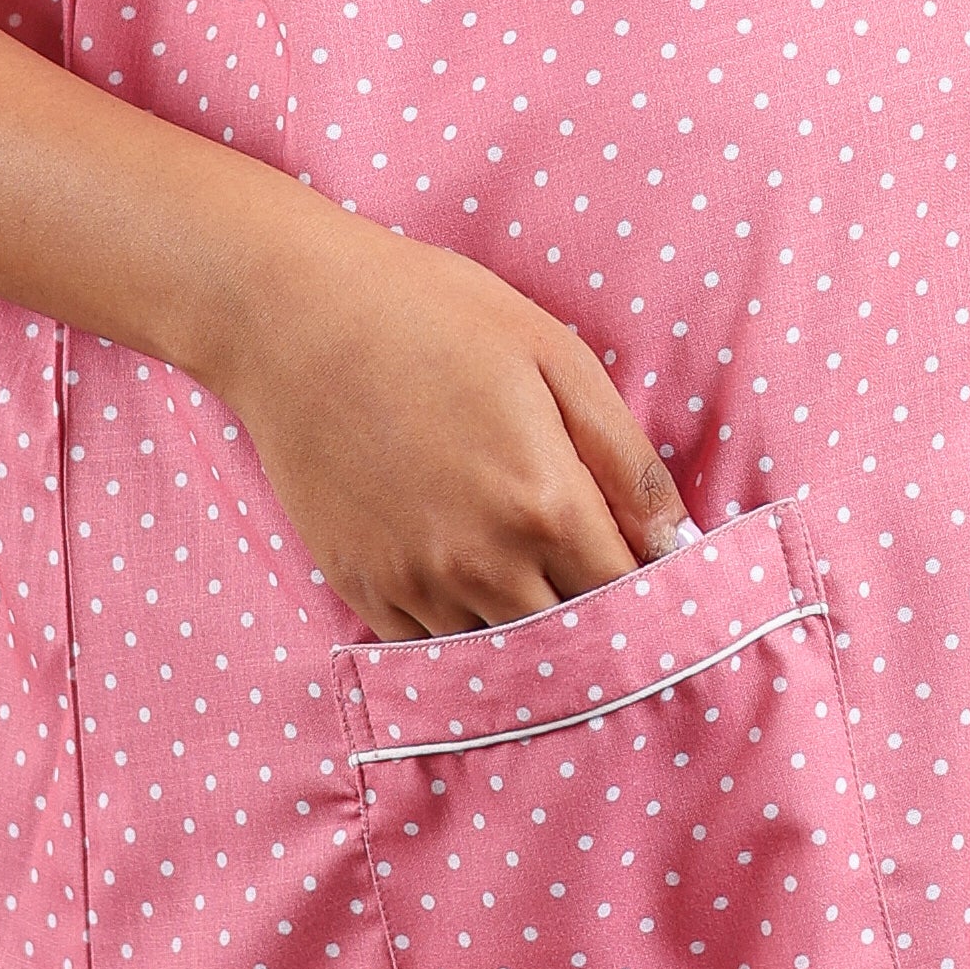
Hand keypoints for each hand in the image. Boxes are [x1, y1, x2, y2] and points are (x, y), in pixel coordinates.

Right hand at [210, 197, 685, 637]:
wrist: (295, 315)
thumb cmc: (434, 315)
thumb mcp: (554, 357)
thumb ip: (626, 457)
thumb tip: (674, 539)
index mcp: (544, 506)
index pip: (627, 596)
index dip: (652, 594)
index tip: (657, 579)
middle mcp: (481, 563)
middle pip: (569, 643)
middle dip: (597, 626)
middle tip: (601, 590)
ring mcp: (414, 583)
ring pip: (500, 653)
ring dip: (529, 631)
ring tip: (536, 583)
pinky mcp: (361, 586)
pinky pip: (431, 646)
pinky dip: (463, 629)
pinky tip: (471, 585)